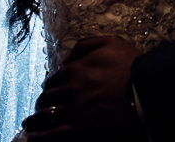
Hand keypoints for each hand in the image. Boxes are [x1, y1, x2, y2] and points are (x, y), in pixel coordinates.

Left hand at [24, 36, 141, 138]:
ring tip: (29, 124)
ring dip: (34, 121)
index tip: (50, 90)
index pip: (53, 80)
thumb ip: (84, 45)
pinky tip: (33, 137)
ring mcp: (74, 112)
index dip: (50, 85)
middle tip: (40, 106)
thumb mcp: (109, 42)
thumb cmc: (130, 65)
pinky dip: (41, 138)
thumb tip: (66, 57)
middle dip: (42, 102)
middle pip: (47, 99)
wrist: (145, 90)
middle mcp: (70, 91)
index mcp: (74, 70)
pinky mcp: (81, 130)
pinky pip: (54, 136)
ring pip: (46, 117)